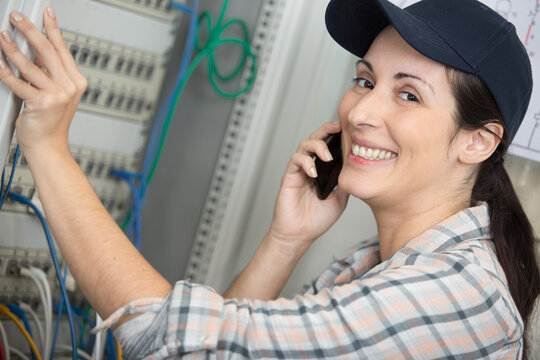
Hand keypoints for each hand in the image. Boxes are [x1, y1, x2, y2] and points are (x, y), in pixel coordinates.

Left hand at [0, 8, 86, 154]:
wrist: (49, 146)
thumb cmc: (51, 122)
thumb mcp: (58, 94)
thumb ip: (50, 73)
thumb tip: (36, 50)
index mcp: (76, 82)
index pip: (62, 49)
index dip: (53, 29)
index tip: (46, 13)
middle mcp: (69, 87)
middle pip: (47, 52)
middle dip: (30, 31)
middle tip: (17, 18)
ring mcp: (57, 95)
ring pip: (30, 65)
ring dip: (12, 48)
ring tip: (2, 37)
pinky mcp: (41, 103)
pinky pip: (17, 83)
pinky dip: (4, 71)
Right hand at [268, 121, 348, 252]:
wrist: (300, 234)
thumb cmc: (316, 219)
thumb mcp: (340, 199)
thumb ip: (345, 183)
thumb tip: (358, 169)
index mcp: (323, 170)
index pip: (329, 146)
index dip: (336, 135)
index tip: (349, 129)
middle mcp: (311, 166)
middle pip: (315, 138)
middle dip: (326, 130)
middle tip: (338, 127)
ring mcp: (299, 170)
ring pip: (304, 145)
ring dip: (317, 146)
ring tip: (327, 156)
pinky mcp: (289, 177)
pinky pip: (295, 161)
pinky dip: (305, 162)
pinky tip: (314, 172)